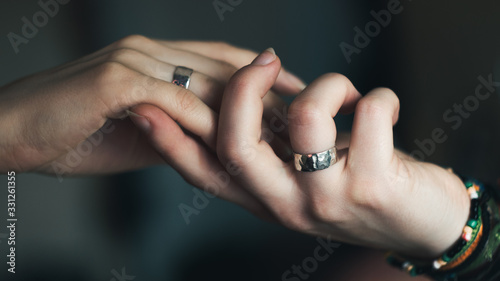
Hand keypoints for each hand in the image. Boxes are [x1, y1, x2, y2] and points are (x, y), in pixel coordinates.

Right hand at [0, 36, 303, 178]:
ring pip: (206, 81)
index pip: (224, 59)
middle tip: (308, 115)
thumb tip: (218, 139)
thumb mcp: (142, 129)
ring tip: (285, 131)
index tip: (300, 95)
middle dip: (269, 92)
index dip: (265, 75)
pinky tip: (235, 139)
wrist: (12, 131)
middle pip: (226, 67)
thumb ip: (181, 126)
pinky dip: (206, 120)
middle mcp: (151, 49)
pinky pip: (175, 100)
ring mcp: (134, 60)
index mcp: (158, 56)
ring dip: (248, 108)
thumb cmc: (77, 132)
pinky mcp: (116, 81)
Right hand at [143, 48, 469, 257]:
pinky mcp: (375, 188)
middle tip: (266, 59)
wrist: (423, 224)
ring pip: (304, 120)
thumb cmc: (362, 187)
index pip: (205, 172)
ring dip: (329, 85)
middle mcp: (287, 205)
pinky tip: (383, 109)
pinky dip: (379, 95)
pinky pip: (370, 112)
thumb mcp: (307, 176)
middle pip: (237, 146)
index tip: (145, 108)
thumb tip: (253, 98)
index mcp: (266, 198)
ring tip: (347, 93)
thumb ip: (276, 149)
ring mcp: (328, 200)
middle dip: (243, 89)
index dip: (170, 142)